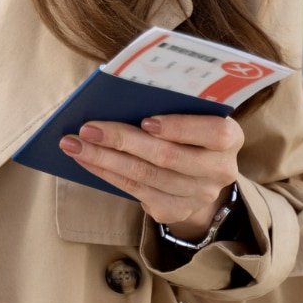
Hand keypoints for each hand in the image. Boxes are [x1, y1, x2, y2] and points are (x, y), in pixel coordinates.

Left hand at [59, 114, 242, 240]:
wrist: (198, 175)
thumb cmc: (188, 128)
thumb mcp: (191, 113)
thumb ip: (171, 104)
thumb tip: (119, 92)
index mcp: (229, 137)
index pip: (213, 133)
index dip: (180, 128)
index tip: (146, 120)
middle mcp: (219, 170)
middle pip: (167, 157)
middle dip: (122, 141)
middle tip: (87, 129)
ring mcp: (197, 195)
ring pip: (144, 176)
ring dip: (103, 158)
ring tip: (73, 144)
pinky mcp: (173, 210)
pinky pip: (133, 190)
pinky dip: (104, 173)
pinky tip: (84, 159)